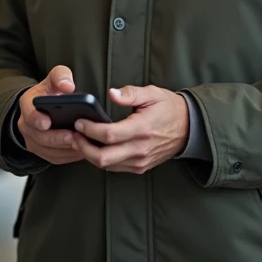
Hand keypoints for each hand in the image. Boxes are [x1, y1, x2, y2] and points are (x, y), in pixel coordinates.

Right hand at [16, 65, 86, 164]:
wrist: (46, 105)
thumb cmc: (51, 91)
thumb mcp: (55, 77)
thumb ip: (61, 76)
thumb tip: (67, 85)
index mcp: (27, 104)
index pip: (28, 113)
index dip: (36, 118)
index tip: (47, 122)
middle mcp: (26, 125)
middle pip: (39, 136)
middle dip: (57, 138)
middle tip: (74, 136)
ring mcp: (33, 140)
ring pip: (47, 150)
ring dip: (65, 149)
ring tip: (82, 144)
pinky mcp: (42, 151)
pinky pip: (54, 158)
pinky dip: (68, 156)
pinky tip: (82, 151)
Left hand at [73, 85, 188, 173]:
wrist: (189, 128)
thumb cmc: (168, 108)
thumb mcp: (152, 93)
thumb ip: (130, 94)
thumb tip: (111, 93)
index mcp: (141, 129)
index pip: (108, 135)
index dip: (89, 129)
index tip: (79, 122)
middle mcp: (140, 149)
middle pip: (102, 157)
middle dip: (83, 147)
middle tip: (73, 134)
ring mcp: (140, 161)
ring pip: (106, 165)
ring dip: (89, 154)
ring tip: (79, 140)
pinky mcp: (140, 167)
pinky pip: (114, 167)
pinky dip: (101, 159)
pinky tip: (94, 147)